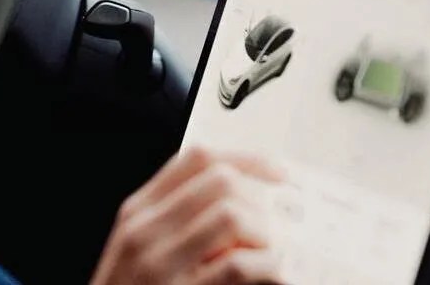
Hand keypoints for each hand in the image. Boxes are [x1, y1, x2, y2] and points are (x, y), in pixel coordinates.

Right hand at [89, 148, 286, 284]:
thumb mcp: (143, 247)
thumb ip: (177, 217)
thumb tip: (240, 195)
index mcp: (139, 210)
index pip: (197, 159)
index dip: (247, 160)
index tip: (278, 173)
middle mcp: (146, 229)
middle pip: (220, 180)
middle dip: (265, 193)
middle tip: (289, 212)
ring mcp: (161, 264)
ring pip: (230, 215)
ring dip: (267, 228)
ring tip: (281, 245)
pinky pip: (235, 266)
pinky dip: (267, 264)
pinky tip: (276, 269)